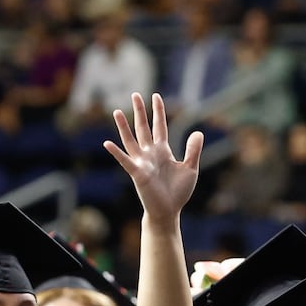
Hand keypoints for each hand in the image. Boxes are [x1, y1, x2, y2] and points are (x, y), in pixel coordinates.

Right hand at [103, 92, 203, 221]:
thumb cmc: (178, 192)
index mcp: (163, 151)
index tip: (156, 96)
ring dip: (123, 127)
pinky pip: (125, 161)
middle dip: (140, 111)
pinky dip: (116, 152)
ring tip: (116, 112)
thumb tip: (197, 132)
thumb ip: (193, 150)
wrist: (169, 211)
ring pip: (131, 140)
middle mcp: (150, 154)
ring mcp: (142, 163)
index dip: (158, 112)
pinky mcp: (137, 173)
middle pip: (143, 128)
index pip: (160, 126)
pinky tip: (107, 143)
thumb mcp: (190, 168)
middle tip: (135, 94)